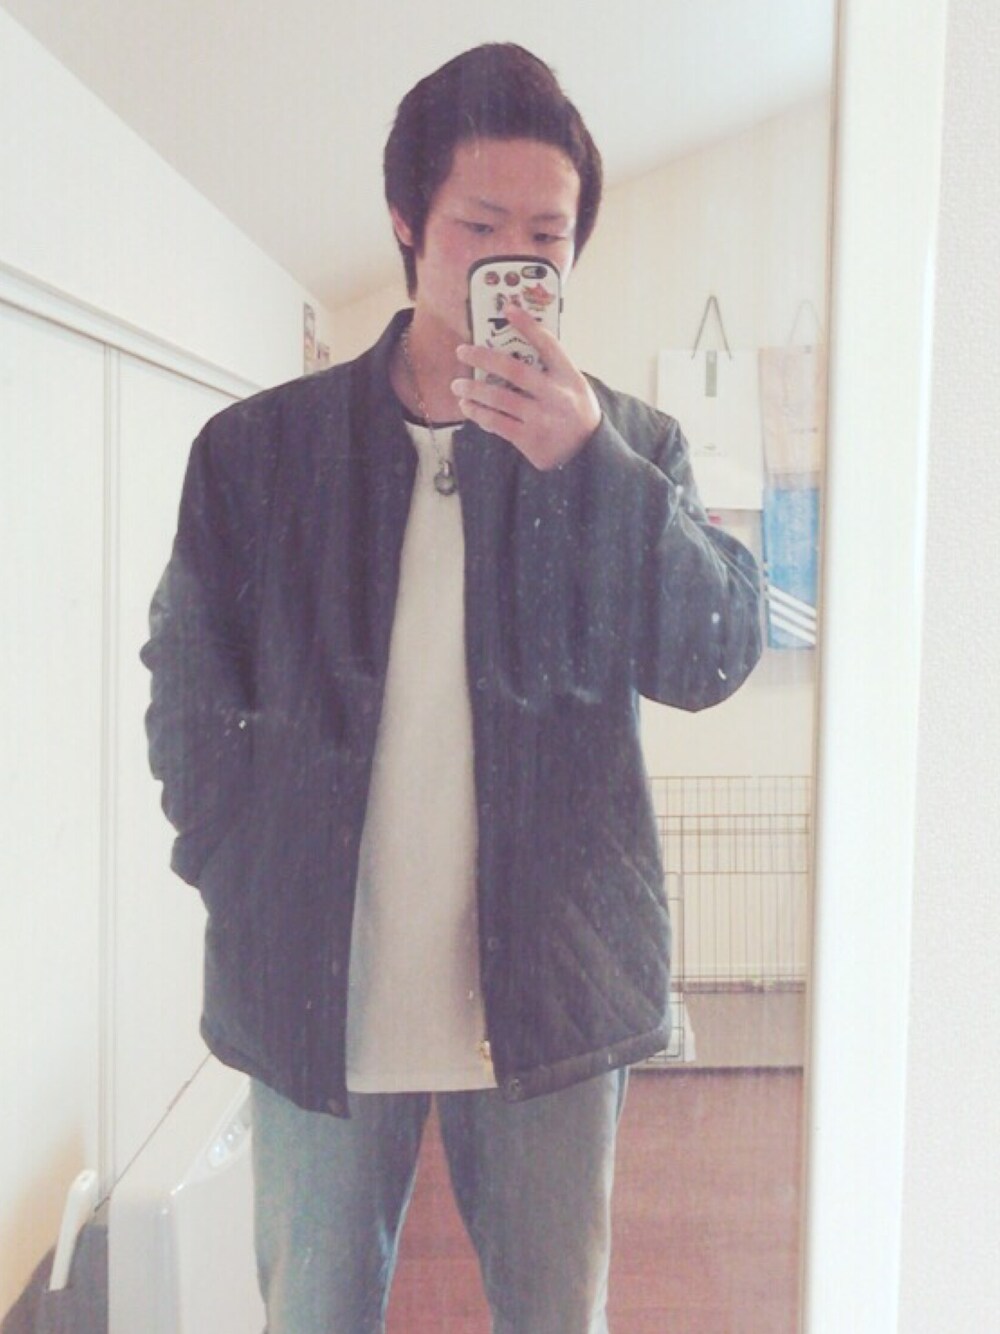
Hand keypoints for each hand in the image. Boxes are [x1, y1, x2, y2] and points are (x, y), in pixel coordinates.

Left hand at [451, 303, 600, 470]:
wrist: (588, 454)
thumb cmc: (576, 414)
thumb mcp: (576, 386)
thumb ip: (552, 369)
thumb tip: (516, 346)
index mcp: (568, 377)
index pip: (547, 344)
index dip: (527, 325)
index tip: (508, 309)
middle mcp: (555, 396)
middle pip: (513, 369)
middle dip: (483, 357)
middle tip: (462, 352)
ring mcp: (541, 419)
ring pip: (499, 398)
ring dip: (473, 390)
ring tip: (457, 385)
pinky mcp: (529, 439)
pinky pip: (496, 423)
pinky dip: (478, 413)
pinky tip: (467, 407)